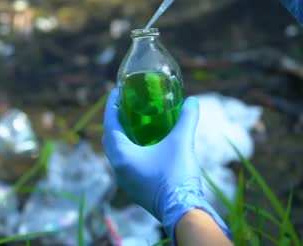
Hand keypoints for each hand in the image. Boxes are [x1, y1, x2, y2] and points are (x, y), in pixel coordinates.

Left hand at [102, 89, 229, 241]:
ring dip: (122, 136)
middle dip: (116, 120)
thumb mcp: (181, 143)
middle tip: (126, 105)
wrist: (182, 212)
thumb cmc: (176, 176)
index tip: (116, 91)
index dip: (111, 106)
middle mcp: (118, 168)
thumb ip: (186, 119)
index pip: (110, 124)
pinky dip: (130, 150)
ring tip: (135, 123)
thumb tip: (192, 100)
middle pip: (110, 138)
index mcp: (121, 155)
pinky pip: (126, 164)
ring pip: (117, 152)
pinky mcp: (134, 188)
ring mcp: (125, 180)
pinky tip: (146, 146)